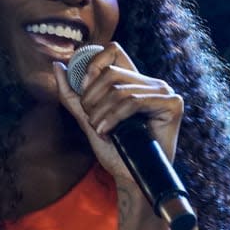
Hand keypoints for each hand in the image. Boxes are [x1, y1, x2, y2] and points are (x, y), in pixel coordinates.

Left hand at [52, 42, 183, 184]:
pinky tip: (108, 132)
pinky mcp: (172, 104)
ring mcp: (163, 91)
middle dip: (91, 99)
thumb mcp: (88, 119)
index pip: (111, 51)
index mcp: (134, 81)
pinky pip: (134, 101)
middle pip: (110, 72)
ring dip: (100, 113)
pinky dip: (114, 117)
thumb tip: (57, 65)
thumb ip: (72, 94)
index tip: (84, 96)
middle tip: (91, 121)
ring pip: (119, 89)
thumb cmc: (114, 151)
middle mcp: (150, 82)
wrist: (130, 177)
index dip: (91, 68)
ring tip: (99, 131)